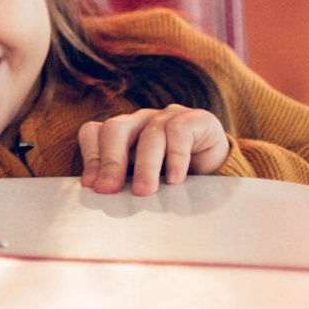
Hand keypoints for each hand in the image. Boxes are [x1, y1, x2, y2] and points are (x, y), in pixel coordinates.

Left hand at [78, 106, 229, 194]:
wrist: (218, 171)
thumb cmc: (171, 177)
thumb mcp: (141, 179)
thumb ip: (121, 181)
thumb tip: (98, 192)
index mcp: (122, 132)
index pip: (93, 132)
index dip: (90, 157)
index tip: (91, 186)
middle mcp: (141, 120)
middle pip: (115, 129)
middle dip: (110, 161)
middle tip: (109, 190)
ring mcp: (168, 116)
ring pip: (149, 134)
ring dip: (146, 166)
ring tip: (144, 192)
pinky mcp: (197, 119)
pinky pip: (180, 131)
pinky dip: (176, 157)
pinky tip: (175, 179)